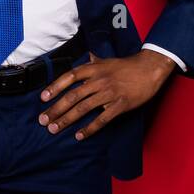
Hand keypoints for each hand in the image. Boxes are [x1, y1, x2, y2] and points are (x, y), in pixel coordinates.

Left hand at [37, 49, 177, 139]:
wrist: (149, 69)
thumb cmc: (127, 66)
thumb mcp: (107, 61)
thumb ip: (94, 62)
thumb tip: (86, 57)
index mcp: (94, 69)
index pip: (69, 77)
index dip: (55, 87)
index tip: (43, 98)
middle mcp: (99, 80)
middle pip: (73, 95)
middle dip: (56, 109)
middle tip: (43, 120)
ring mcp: (109, 93)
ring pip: (83, 108)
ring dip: (67, 120)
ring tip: (54, 129)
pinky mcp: (120, 105)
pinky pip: (102, 119)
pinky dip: (89, 128)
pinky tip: (79, 135)